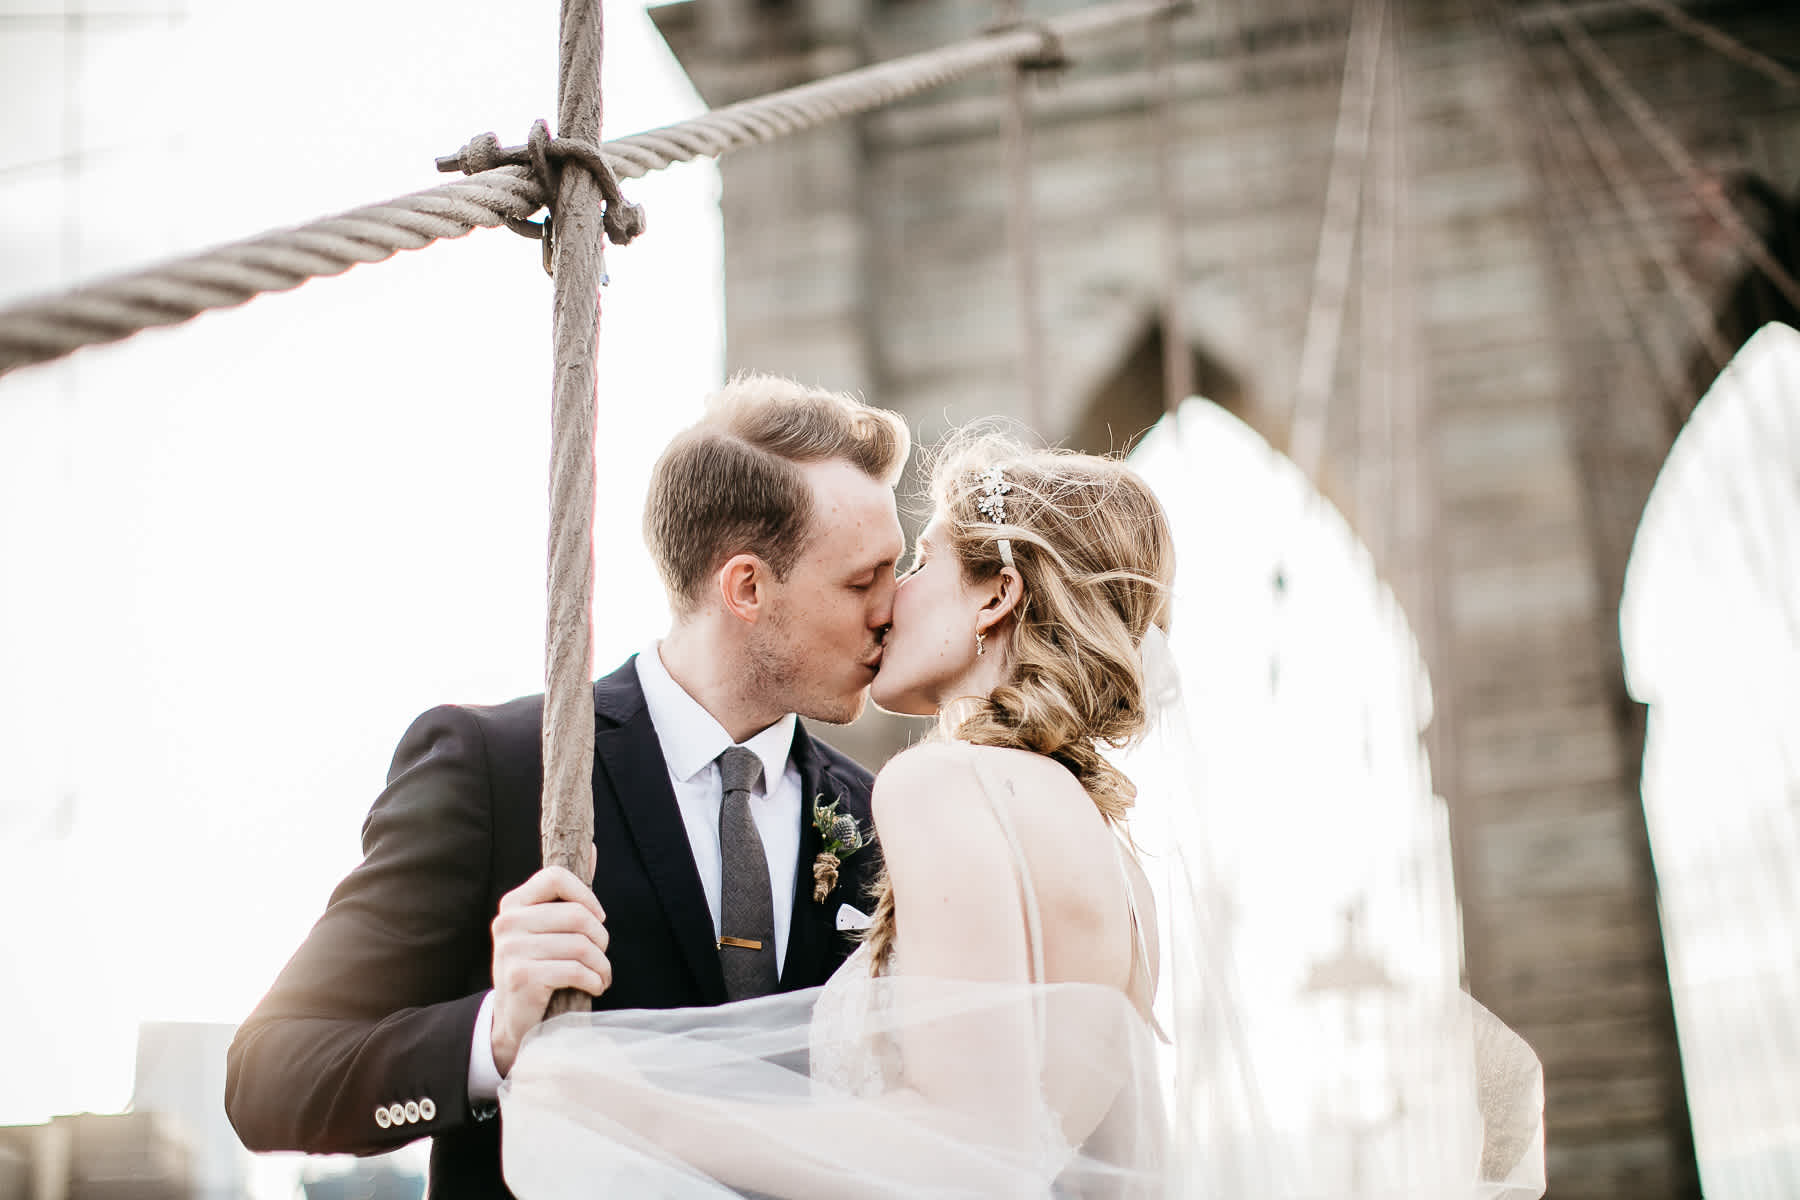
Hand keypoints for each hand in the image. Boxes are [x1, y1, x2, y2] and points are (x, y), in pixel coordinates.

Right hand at [489, 844, 608, 1077]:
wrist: (513, 1020)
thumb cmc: (539, 967)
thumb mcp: (547, 928)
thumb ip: (569, 892)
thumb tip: (592, 848)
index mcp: (513, 904)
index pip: (555, 876)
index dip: (586, 895)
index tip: (598, 917)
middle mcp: (507, 923)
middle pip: (577, 915)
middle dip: (601, 939)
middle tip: (602, 955)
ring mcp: (511, 950)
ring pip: (580, 945)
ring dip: (601, 965)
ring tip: (601, 975)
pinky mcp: (522, 977)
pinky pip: (575, 970)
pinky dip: (594, 980)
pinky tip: (594, 986)